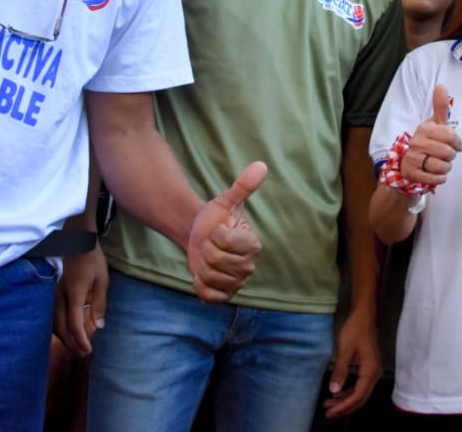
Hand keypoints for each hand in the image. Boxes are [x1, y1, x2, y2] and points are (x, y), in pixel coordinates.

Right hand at [54, 246, 108, 356]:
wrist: (76, 242)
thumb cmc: (92, 260)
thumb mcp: (102, 280)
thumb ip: (100, 303)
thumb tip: (99, 327)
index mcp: (73, 294)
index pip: (74, 324)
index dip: (80, 340)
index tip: (88, 351)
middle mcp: (59, 297)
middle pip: (61, 328)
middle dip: (71, 343)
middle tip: (82, 355)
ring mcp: (53, 295)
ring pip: (53, 324)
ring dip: (64, 338)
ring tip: (76, 347)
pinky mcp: (52, 294)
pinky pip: (52, 316)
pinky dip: (58, 328)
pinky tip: (66, 334)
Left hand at [186, 161, 267, 302]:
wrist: (201, 237)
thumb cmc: (216, 218)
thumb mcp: (226, 201)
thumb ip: (243, 185)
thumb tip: (261, 165)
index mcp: (252, 244)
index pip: (224, 240)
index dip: (214, 234)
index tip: (218, 229)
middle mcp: (249, 266)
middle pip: (215, 260)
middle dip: (206, 250)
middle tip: (210, 245)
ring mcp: (237, 283)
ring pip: (210, 277)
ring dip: (201, 266)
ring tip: (207, 258)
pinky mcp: (225, 296)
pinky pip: (208, 296)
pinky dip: (200, 285)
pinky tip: (203, 274)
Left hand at [323, 308, 381, 417]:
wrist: (364, 316)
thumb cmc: (354, 330)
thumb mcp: (344, 350)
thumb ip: (340, 371)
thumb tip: (334, 390)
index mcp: (370, 371)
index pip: (358, 396)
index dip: (344, 406)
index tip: (330, 411)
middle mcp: (375, 374)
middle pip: (360, 398)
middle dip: (344, 407)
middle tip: (328, 412)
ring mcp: (373, 371)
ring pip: (360, 393)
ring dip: (346, 400)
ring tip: (329, 404)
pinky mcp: (369, 368)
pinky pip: (360, 386)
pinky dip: (349, 392)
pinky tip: (338, 393)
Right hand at [404, 85, 461, 186]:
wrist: (408, 164)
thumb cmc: (427, 142)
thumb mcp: (435, 125)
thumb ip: (440, 107)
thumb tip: (441, 86)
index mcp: (424, 128)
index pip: (450, 135)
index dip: (457, 142)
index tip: (456, 145)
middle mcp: (416, 142)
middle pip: (447, 152)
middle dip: (451, 156)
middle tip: (446, 156)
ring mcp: (412, 159)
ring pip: (442, 166)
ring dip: (446, 168)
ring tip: (440, 164)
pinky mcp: (411, 174)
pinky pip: (435, 179)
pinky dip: (439, 178)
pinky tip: (435, 173)